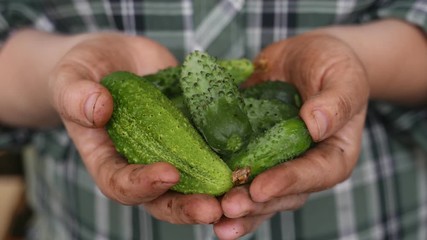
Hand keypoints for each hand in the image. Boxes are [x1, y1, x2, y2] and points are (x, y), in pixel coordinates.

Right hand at [48, 32, 222, 223]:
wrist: (116, 60)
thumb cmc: (86, 72)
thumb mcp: (72, 78)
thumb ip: (76, 95)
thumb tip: (98, 108)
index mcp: (109, 160)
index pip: (122, 185)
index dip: (144, 185)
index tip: (168, 173)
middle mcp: (143, 163)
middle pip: (165, 199)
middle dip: (189, 206)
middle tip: (214, 209)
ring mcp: (172, 151)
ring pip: (196, 182)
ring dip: (218, 191)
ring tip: (241, 191)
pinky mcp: (194, 133)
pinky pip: (213, 150)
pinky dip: (232, 157)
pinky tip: (254, 157)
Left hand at [214, 33, 368, 238]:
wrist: (302, 58)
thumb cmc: (331, 65)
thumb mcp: (343, 76)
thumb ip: (336, 100)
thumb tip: (317, 125)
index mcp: (333, 155)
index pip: (314, 174)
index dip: (288, 183)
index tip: (261, 188)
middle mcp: (303, 167)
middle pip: (281, 194)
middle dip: (254, 204)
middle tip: (227, 208)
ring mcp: (275, 162)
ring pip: (257, 194)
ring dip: (236, 206)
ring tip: (212, 217)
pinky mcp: (251, 152)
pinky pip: (236, 170)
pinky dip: (218, 183)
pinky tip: (198, 194)